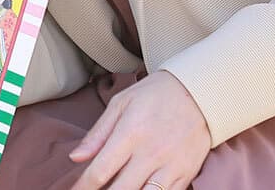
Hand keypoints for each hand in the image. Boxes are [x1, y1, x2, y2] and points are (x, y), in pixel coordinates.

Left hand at [69, 71, 211, 189]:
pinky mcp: (185, 174)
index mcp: (130, 134)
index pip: (101, 170)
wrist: (198, 93)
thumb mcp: (120, 104)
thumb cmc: (154, 95)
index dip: (84, 186)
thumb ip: (97, 134)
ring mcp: (170, 167)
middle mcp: (150, 154)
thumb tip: (75, 157)